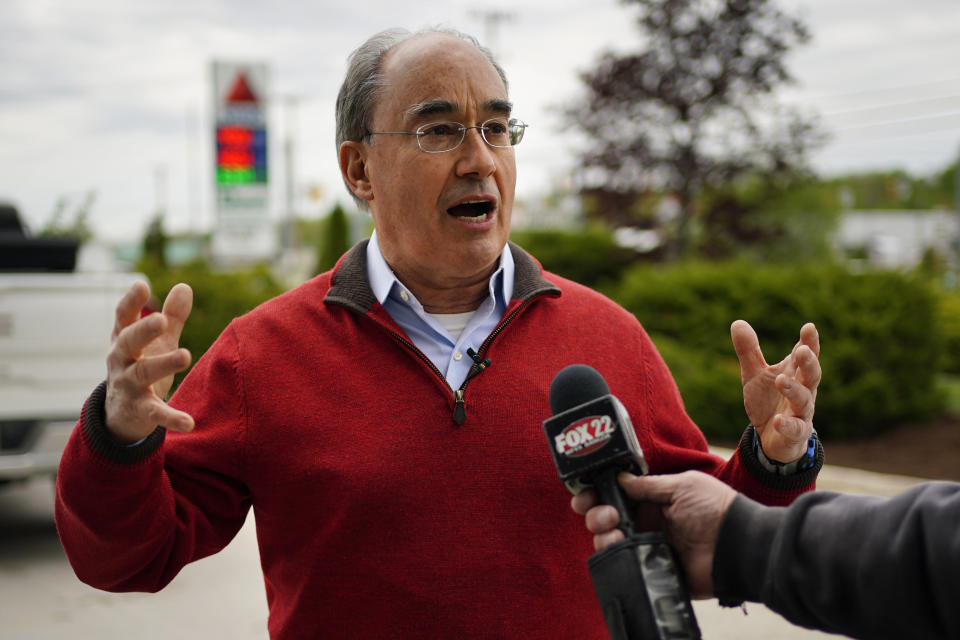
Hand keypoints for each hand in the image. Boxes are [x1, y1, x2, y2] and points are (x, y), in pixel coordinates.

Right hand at [104, 281, 194, 443]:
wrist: (120, 414)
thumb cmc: (140, 367)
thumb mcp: (157, 342)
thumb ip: (172, 317)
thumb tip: (184, 286)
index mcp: (124, 340)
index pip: (124, 318)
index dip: (131, 302)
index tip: (140, 284)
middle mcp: (121, 361)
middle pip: (128, 342)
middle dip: (143, 330)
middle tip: (160, 319)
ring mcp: (128, 385)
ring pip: (142, 373)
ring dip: (163, 364)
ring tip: (185, 355)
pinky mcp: (139, 409)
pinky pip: (155, 413)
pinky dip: (171, 418)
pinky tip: (189, 423)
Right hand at [571, 471, 736, 598]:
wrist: (738, 545)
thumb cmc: (716, 509)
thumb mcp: (681, 486)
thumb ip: (647, 485)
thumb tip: (618, 478)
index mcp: (653, 501)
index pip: (616, 496)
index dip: (596, 493)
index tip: (584, 494)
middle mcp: (647, 523)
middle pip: (606, 518)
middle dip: (596, 513)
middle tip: (607, 514)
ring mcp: (648, 547)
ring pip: (609, 541)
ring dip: (602, 533)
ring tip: (614, 530)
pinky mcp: (652, 569)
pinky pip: (623, 564)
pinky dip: (614, 554)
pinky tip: (618, 545)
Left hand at [732, 320, 819, 461]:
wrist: (772, 438)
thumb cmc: (768, 401)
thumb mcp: (754, 374)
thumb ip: (749, 351)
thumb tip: (737, 322)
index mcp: (794, 373)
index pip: (804, 354)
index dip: (809, 342)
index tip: (809, 327)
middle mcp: (803, 390)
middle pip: (812, 374)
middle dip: (809, 362)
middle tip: (802, 351)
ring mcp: (801, 412)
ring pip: (804, 400)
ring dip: (794, 390)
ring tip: (780, 379)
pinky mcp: (796, 433)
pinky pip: (795, 429)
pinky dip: (788, 424)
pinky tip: (778, 420)